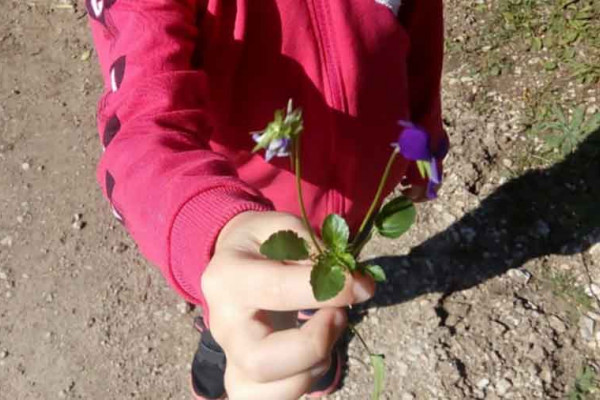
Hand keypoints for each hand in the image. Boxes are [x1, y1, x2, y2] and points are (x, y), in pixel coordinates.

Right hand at [202, 211, 374, 399]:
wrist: (233, 262)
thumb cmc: (262, 241)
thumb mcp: (283, 226)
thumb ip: (314, 248)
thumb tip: (356, 284)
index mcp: (227, 278)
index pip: (277, 291)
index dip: (329, 290)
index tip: (361, 285)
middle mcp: (222, 325)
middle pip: (261, 362)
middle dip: (314, 344)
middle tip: (338, 315)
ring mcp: (230, 356)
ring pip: (268, 392)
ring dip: (314, 367)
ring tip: (329, 330)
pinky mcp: (243, 376)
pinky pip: (273, 399)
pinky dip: (303, 383)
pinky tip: (315, 354)